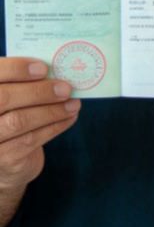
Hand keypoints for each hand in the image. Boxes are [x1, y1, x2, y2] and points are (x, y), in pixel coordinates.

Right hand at [0, 58, 79, 194]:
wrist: (8, 158)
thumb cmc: (14, 114)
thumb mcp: (16, 95)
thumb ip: (25, 81)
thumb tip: (57, 67)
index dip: (16, 68)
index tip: (43, 68)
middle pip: (4, 98)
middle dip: (38, 92)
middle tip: (65, 89)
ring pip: (18, 121)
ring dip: (52, 110)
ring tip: (73, 104)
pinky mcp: (2, 159)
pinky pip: (30, 140)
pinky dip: (55, 126)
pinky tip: (70, 117)